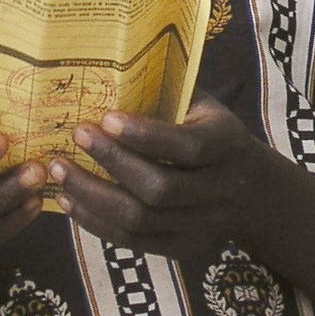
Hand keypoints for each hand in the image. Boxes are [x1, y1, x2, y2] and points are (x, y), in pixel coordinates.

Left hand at [50, 94, 282, 263]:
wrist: (254, 192)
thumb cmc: (213, 134)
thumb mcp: (205, 107)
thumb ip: (169, 93)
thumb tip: (109, 67)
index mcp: (227, 145)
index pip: (187, 146)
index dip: (144, 135)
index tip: (105, 117)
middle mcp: (219, 190)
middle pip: (159, 188)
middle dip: (111, 163)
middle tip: (74, 137)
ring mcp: (202, 225)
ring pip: (141, 219)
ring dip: (93, 196)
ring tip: (60, 171)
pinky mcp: (185, 248)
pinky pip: (133, 241)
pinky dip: (96, 222)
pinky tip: (71, 201)